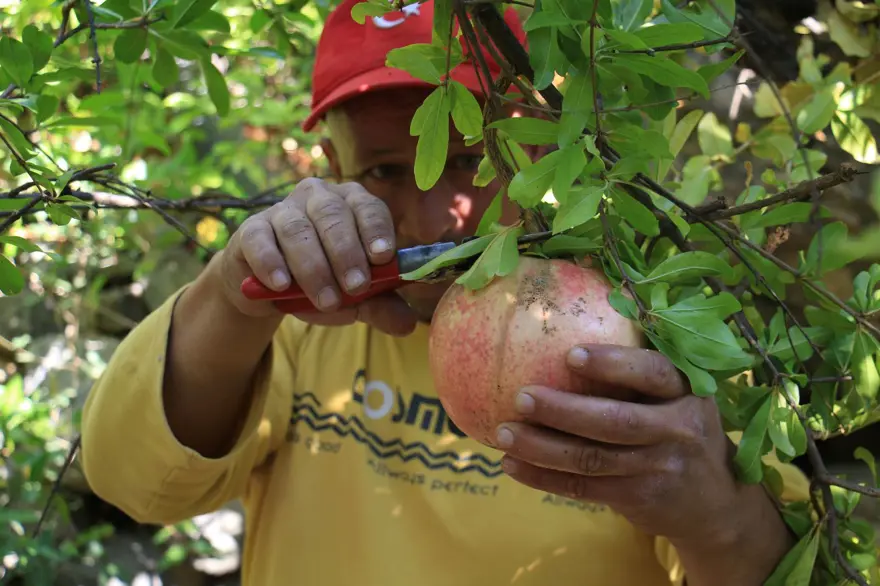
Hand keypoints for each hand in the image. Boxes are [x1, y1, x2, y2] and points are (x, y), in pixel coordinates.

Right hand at [218, 178, 418, 335]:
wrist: (270, 288)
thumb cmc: (323, 281)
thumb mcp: (354, 297)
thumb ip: (380, 305)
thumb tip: (407, 325)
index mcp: (352, 204)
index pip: (369, 208)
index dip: (376, 230)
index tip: (383, 257)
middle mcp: (318, 197)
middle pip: (333, 216)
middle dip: (347, 253)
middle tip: (356, 287)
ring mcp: (282, 211)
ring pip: (298, 230)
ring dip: (314, 267)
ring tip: (326, 301)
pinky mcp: (251, 230)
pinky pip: (260, 240)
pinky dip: (272, 262)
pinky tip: (282, 285)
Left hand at [494, 344, 792, 581]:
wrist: (716, 504)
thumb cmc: (680, 429)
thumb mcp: (680, 394)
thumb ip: (641, 367)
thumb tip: (579, 313)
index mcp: (687, 390)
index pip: (653, 373)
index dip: (613, 364)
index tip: (569, 354)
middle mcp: (678, 429)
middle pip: (615, 421)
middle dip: (564, 409)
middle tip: (520, 396)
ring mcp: (659, 468)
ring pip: (592, 458)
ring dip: (542, 447)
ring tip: (503, 432)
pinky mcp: (639, 498)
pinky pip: (583, 488)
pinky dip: (544, 478)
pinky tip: (512, 465)